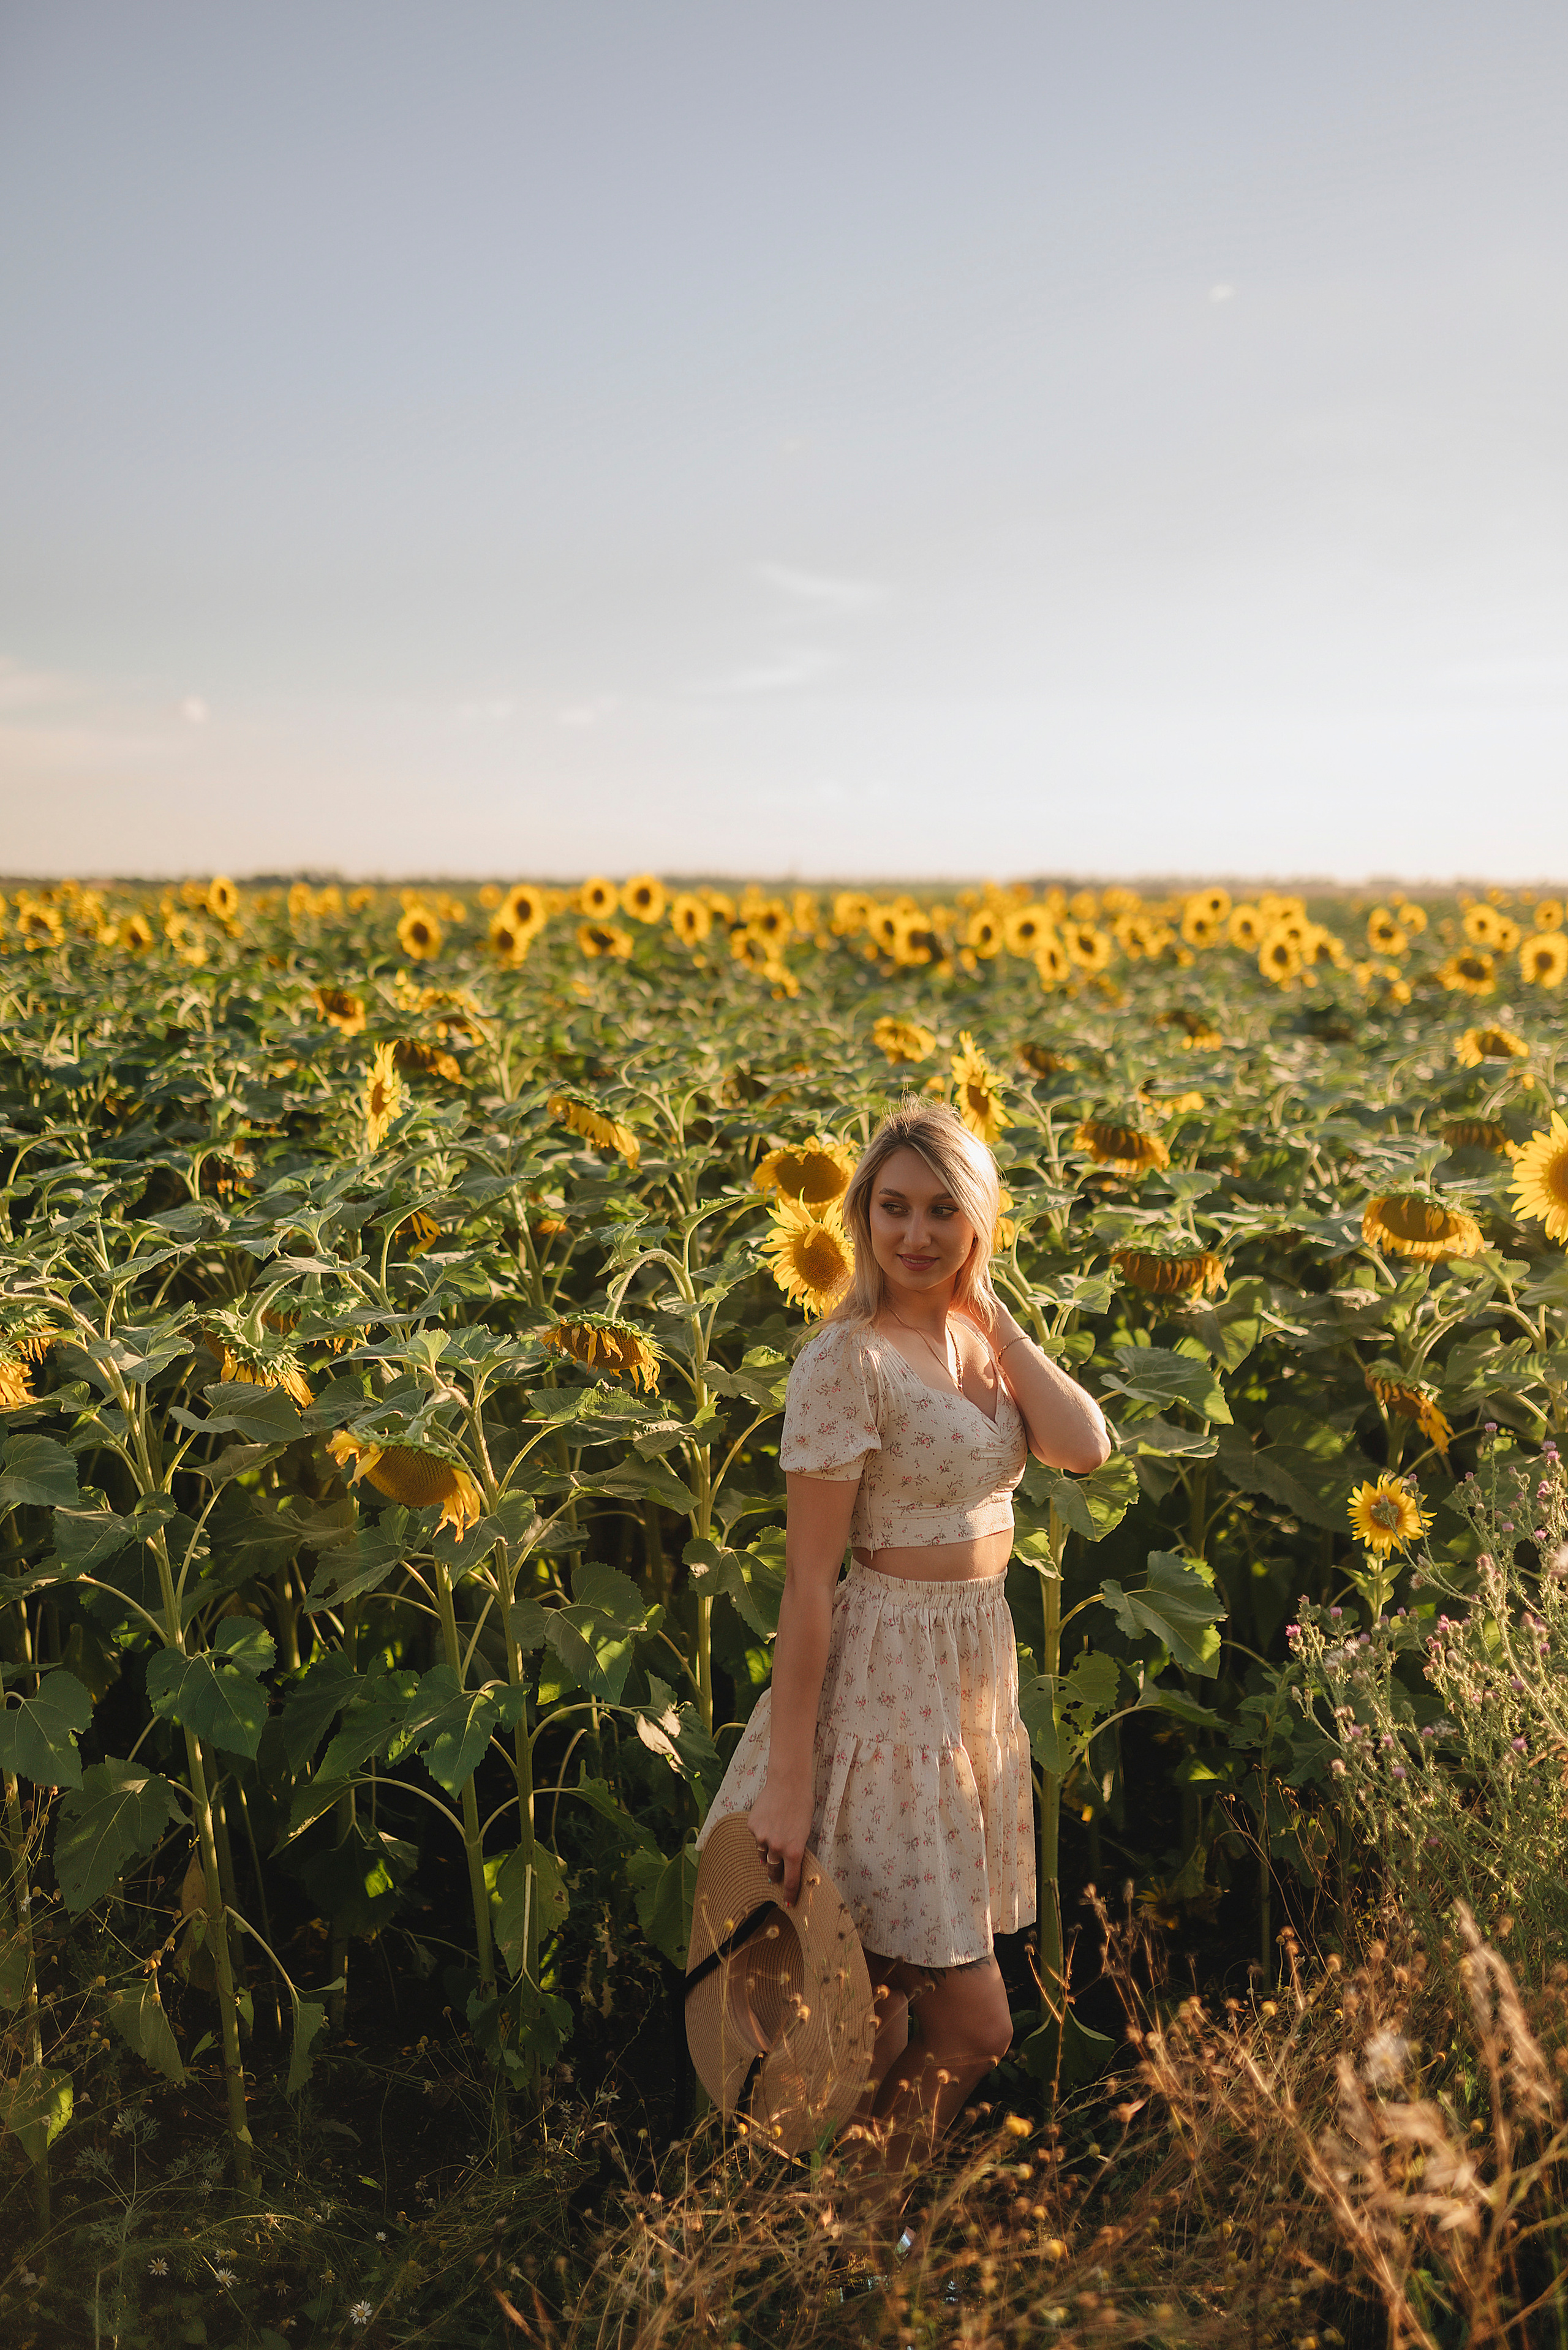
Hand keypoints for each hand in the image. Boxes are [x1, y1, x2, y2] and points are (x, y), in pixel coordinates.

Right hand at [746, 1777, 815, 1906]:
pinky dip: (761, 1832)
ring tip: (775, 1832)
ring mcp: (762, 1837)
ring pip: (763, 1853)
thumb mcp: (804, 1832)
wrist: (788, 1783)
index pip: (791, 1880)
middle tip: (777, 1871)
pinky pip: (756, 1836)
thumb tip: (784, 1864)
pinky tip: (769, 1818)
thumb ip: (794, 1850)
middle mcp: (777, 1848)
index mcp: (793, 1851)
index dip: (789, 1894)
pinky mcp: (752, 1827)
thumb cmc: (802, 1806)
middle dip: (776, 1873)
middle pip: (773, 1870)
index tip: (788, 1903)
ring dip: (768, 1849)